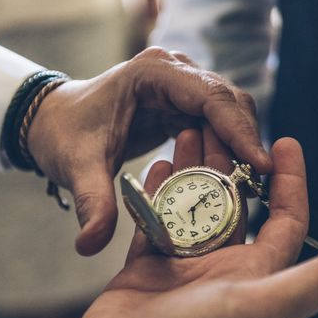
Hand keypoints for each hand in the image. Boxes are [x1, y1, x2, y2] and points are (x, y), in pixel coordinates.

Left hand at [27, 48, 270, 255]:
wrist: (55, 120)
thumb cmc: (65, 135)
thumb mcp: (77, 167)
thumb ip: (92, 203)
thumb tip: (90, 246)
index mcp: (153, 73)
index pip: (211, 96)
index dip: (239, 130)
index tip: (262, 165)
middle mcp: (174, 71)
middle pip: (229, 101)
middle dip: (247, 141)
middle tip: (261, 184)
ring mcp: (182, 84)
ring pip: (230, 112)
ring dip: (241, 146)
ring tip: (252, 186)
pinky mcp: (184, 103)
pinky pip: (218, 123)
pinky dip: (228, 148)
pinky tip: (234, 179)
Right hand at [65, 127, 317, 317]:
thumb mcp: (264, 307)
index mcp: (257, 273)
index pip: (286, 218)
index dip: (292, 181)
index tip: (287, 141)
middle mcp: (224, 267)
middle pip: (234, 202)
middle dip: (231, 162)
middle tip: (222, 122)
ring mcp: (184, 265)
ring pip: (194, 205)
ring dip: (194, 170)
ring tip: (188, 132)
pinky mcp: (147, 266)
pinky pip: (156, 219)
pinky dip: (158, 192)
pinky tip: (158, 164)